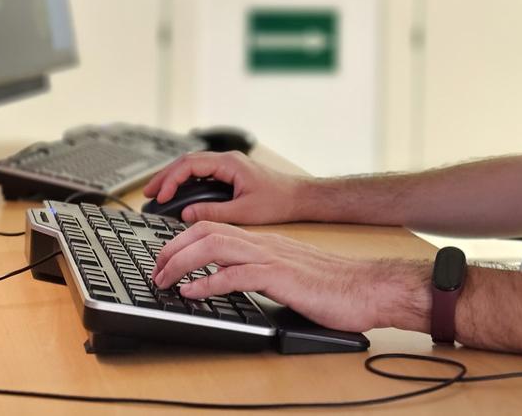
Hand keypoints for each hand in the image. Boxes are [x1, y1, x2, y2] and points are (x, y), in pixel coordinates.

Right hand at [143, 151, 308, 223]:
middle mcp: (227, 161)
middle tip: (147, 194)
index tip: (160, 196)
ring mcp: (228, 166)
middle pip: (187, 162)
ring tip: (157, 195)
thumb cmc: (278, 201)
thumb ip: (213, 212)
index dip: (171, 180)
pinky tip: (178, 196)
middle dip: (165, 177)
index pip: (190, 165)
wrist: (299, 198)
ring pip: (193, 167)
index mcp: (229, 164)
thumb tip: (186, 214)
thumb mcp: (243, 212)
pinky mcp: (230, 174)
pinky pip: (202, 174)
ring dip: (174, 179)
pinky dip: (187, 183)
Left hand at [151, 221, 428, 333]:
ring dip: (181, 263)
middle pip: (205, 231)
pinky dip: (207, 283)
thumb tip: (229, 279)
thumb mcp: (287, 272)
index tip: (164, 258)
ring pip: (214, 247)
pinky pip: (236, 275)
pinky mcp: (280, 277)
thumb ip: (260, 270)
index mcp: (263, 241)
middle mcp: (263, 243)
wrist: (366, 287)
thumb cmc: (333, 284)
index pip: (213, 227)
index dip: (182, 240)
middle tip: (155, 270)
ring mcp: (271, 257)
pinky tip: (192, 293)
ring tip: (163, 280)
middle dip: (172, 248)